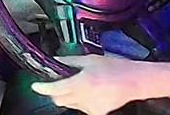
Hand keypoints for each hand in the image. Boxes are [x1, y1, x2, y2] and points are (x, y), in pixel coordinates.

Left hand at [30, 56, 153, 114]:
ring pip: (70, 104)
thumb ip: (70, 61)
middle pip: (59, 100)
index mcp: (82, 82)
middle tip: (58, 82)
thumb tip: (56, 60)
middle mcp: (84, 97)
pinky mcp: (96, 112)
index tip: (36, 85)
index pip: (55, 89)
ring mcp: (90, 107)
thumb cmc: (115, 68)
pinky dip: (80, 100)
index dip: (42, 88)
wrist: (133, 81)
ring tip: (80, 84)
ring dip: (68, 95)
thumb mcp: (90, 59)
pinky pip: (81, 107)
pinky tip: (90, 92)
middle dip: (55, 92)